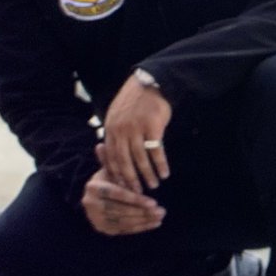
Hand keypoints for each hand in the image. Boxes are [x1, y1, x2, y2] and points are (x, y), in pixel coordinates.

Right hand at [82, 146, 166, 235]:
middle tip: (161, 210)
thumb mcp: (110, 168)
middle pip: (120, 210)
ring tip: (161, 216)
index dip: (134, 198)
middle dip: (142, 211)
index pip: (116, 194)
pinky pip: (124, 230)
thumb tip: (100, 144)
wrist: (97, 198)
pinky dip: (140, 228)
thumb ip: (109, 159)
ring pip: (123, 221)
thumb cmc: (108, 178)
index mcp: (93, 188)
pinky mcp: (102, 229)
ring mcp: (96, 219)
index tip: (153, 201)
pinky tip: (154, 223)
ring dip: (144, 220)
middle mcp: (91, 205)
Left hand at [101, 74, 171, 192]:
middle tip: (138, 192)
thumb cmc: (135, 100)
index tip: (123, 187)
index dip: (117, 174)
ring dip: (148, 174)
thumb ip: (114, 133)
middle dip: (131, 179)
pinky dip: (161, 164)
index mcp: (110, 129)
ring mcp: (136, 129)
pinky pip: (156, 151)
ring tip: (154, 185)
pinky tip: (165, 173)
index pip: (111, 157)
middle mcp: (121, 131)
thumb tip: (110, 152)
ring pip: (140, 159)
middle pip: (124, 162)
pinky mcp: (152, 127)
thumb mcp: (117, 114)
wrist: (151, 83)